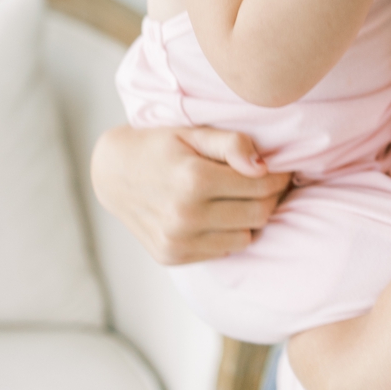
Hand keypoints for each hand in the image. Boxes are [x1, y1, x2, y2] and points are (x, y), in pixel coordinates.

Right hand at [89, 123, 290, 264]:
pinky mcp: (172, 256)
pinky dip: (225, 234)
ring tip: (237, 200)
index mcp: (193, 179)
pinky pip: (221, 251)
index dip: (277, 178)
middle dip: (269, 199)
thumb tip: (263, 166)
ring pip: (244, 238)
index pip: (260, 186)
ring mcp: (178, 240)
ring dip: (247, 220)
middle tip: (265, 186)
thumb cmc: (157, 147)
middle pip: (258, 215)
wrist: (112, 173)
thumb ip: (230, 143)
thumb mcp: (191, 133)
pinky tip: (213, 215)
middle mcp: (185, 215)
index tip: (279, 171)